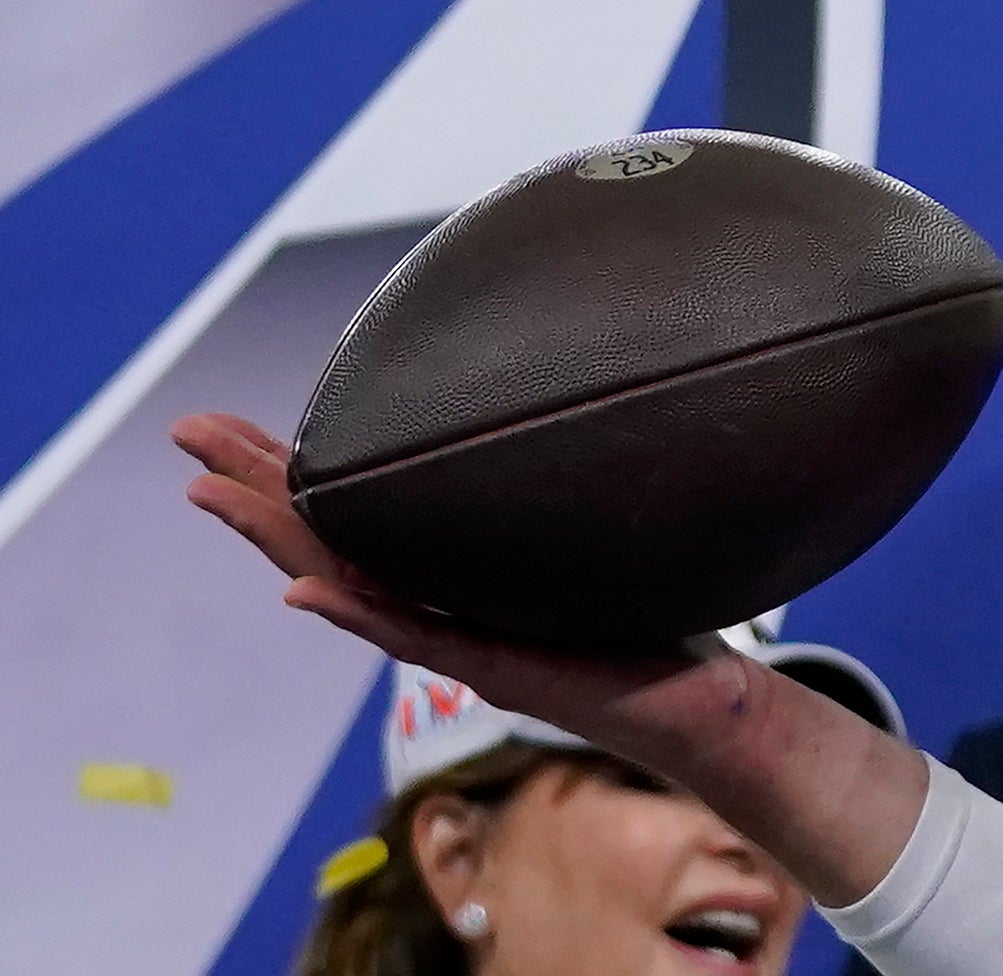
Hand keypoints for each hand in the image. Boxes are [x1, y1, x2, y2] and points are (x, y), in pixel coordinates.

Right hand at [169, 412, 751, 772]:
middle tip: (184, 429)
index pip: (348, 512)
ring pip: (345, 583)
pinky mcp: (498, 668)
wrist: (694, 708)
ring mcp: (456, 639)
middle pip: (322, 537)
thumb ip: (537, 499)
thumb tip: (536, 416)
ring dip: (276, 537)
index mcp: (445, 571)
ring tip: (209, 492)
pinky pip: (415, 638)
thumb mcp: (580, 541)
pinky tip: (300, 592)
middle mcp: (435, 605)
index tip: (226, 423)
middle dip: (252, 483)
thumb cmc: (644, 623)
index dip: (285, 469)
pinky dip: (356, 614)